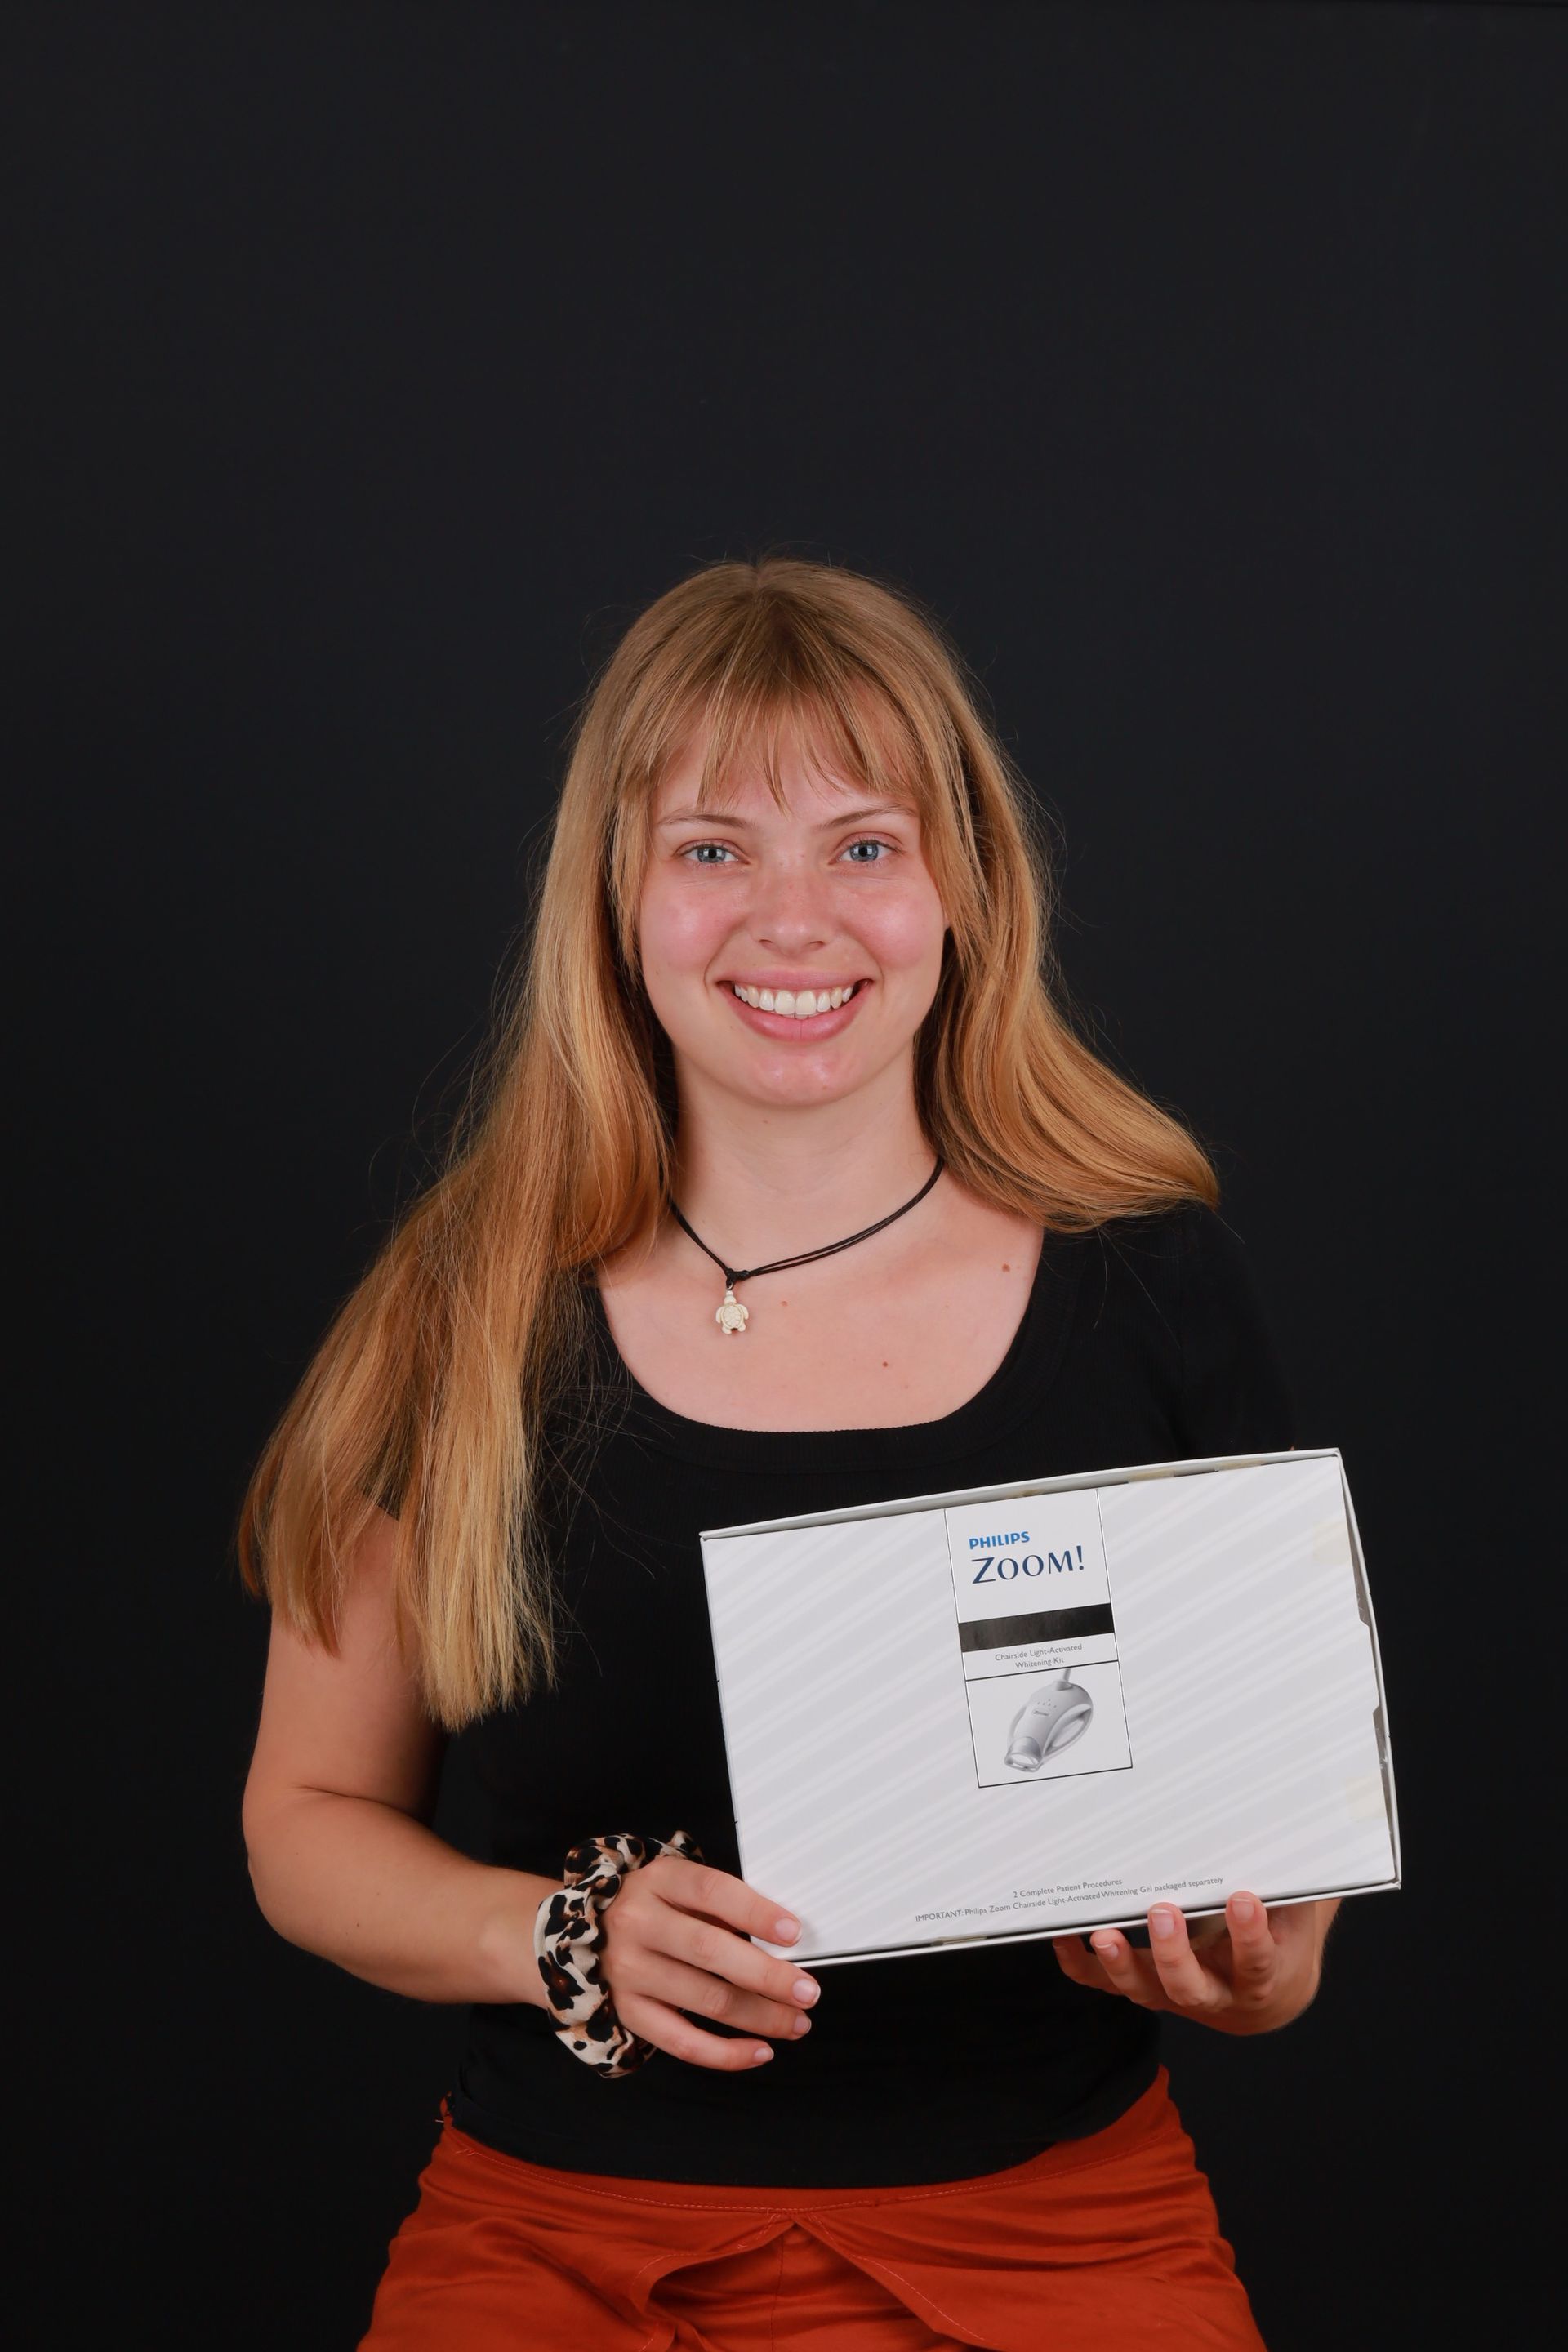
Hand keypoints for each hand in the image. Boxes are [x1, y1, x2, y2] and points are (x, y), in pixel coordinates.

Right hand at [598, 1854, 818, 2069]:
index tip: (794, 1933)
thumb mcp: (677, 1885)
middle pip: (712, 1951)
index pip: (712, 1892)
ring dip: (760, 2017)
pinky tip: (760, 2051)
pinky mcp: (629, 2012)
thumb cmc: (651, 1905)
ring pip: (705, 2000)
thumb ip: (721, 1907)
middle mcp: (639, 1924)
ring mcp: (630, 1971)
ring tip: (796, 2022)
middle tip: (807, 1991)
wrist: (582, 1930)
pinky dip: (726, 2053)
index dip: (756, 1913)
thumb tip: (782, 1940)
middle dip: (768, 1976)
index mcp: (659, 1881)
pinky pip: (682, 2042)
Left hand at [1054, 1892, 1336, 2033]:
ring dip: (1122, 1964)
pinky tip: (1065, 1937)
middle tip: (1163, 1912)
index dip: (1250, 1935)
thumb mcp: (1298, 1914)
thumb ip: (1292, 1880)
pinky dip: (1082, 1964)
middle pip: (1190, 1987)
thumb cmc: (1281, 1940)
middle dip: (1174, 1954)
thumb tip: (1295, 1822)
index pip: (1257, 1962)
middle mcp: (1215, 1994)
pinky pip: (1105, 1984)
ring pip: (1146, 1991)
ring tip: (1104, 1934)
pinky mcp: (1146, 1987)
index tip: (1243, 1899)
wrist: (1269, 1994)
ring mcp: (1175, 1995)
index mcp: (1260, 1977)